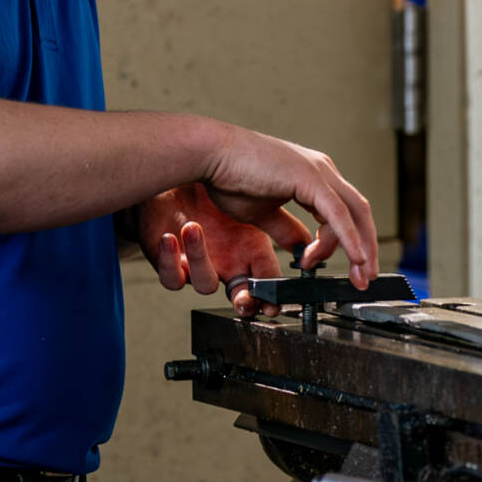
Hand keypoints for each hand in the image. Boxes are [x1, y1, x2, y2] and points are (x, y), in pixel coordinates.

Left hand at [137, 184, 304, 316]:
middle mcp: (225, 263)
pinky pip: (171, 275)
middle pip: (239, 298)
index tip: (274, 304)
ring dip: (199, 258)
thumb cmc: (214, 188)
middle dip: (245, 303)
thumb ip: (283, 225)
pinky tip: (170, 237)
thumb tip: (314, 237)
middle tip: (246, 300)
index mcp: (249, 253)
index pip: (266, 284)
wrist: (177, 176)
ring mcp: (197, 264)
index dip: (271, 298)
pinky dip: (168, 259)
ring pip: (204, 283)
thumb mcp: (253, 205)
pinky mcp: (168, 260)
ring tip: (193, 228)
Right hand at [199, 126, 378, 287]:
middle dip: (366, 248)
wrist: (209, 156)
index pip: (345, 213)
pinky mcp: (310, 178)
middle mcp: (321, 170)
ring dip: (361, 248)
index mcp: (312, 176)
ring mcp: (318, 171)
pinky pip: (338, 214)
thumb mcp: (262, 213)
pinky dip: (350, 238)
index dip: (349, 242)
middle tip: (364, 279)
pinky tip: (356, 258)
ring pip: (355, 214)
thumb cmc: (228, 177)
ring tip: (358, 276)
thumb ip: (285, 229)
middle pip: (359, 213)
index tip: (332, 267)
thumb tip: (301, 247)